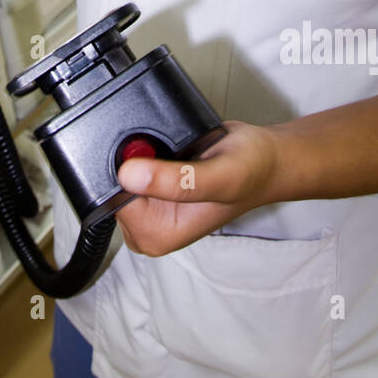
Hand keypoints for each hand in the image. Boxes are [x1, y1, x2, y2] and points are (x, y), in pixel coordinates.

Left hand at [114, 121, 281, 256]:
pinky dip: (146, 142)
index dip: (129, 169)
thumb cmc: (252, 172)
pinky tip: (173, 143)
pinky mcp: (151, 181)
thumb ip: (177, 181)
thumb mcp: (221, 177)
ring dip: (143, 147)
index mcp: (158, 235)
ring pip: (119, 165)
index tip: (158, 153)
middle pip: (111, 180)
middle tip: (174, 149)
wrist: (267, 157)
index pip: (113, 198)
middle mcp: (149, 223)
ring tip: (179, 147)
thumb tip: (128, 174)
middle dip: (137, 156)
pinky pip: (131, 156)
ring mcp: (148, 203)